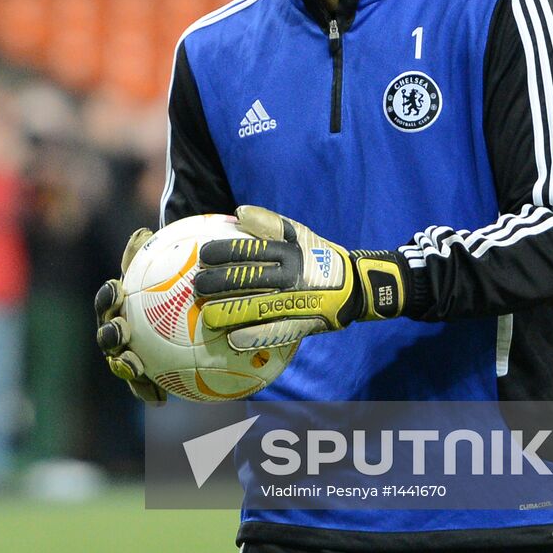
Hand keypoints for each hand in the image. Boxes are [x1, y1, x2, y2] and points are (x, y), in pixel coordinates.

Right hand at [94, 227, 165, 404]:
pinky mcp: (141, 378)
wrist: (169, 315)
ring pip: (120, 364)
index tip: (118, 288)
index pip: (107, 300)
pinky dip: (149, 392)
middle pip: (107, 335)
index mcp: (115, 306)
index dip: (109, 296)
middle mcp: (114, 332)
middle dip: (111, 335)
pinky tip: (160, 399)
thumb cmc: (162, 286)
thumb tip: (143, 233)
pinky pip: (142, 386)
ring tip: (137, 369)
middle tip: (122, 331)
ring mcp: (125, 356)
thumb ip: (148, 255)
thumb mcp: (157, 269)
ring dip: (125, 368)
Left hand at [193, 205, 407, 349]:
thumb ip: (269, 222)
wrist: (354, 287)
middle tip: (198, 286)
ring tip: (207, 315)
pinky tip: (233, 339)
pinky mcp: (303, 323)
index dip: (222, 251)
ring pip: (257, 306)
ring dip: (229, 311)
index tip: (202, 255)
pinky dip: (253, 336)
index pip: (249, 249)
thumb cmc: (316, 255)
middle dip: (218, 282)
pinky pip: (275, 331)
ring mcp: (297, 301)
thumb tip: (238, 213)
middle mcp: (292, 276)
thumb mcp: (299, 233)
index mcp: (289, 251)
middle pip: (247, 278)